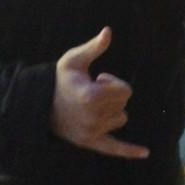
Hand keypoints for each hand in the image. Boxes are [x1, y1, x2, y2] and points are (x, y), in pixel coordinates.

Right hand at [50, 28, 148, 158]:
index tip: (97, 79)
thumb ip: (95, 47)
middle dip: (113, 94)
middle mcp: (94, 117)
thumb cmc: (59, 79)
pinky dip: (129, 151)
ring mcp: (92, 131)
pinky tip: (146, 153)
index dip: (113, 82)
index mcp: (92, 96)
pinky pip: (114, 148)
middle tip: (92, 91)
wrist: (38, 104)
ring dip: (112, 110)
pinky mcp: (89, 141)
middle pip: (124, 103)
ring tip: (91, 105)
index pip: (125, 90)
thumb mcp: (74, 60)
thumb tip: (108, 31)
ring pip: (121, 119)